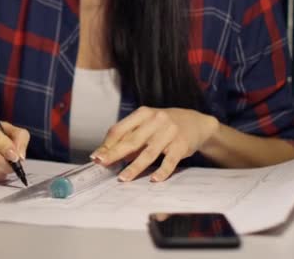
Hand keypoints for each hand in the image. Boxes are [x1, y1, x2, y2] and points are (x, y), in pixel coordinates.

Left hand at [91, 107, 218, 181]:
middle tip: (102, 164)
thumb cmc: (164, 125)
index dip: (107, 144)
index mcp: (143, 113)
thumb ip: (130, 136)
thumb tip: (110, 155)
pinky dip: (162, 171)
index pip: (119, 129)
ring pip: (149, 153)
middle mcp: (156, 121)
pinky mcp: (181, 145)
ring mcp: (169, 133)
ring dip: (134, 167)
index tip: (96, 156)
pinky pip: (170, 161)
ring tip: (123, 178)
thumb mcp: (147, 124)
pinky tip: (153, 179)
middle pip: (131, 140)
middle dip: (114, 154)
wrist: (196, 122)